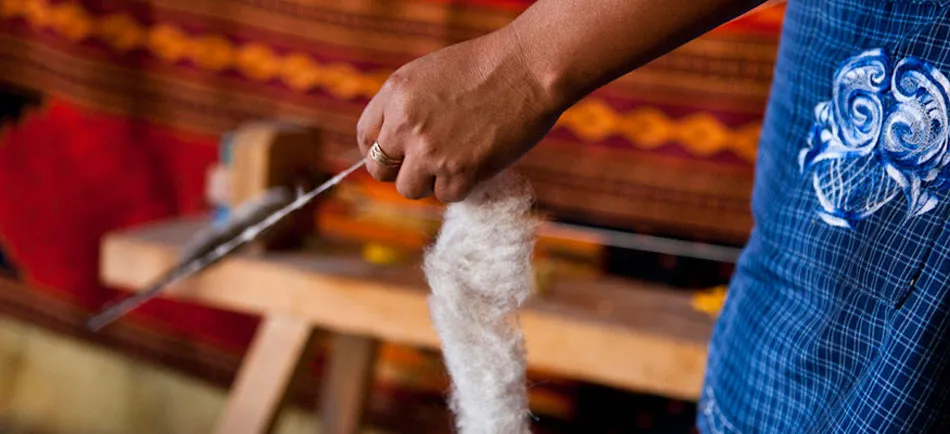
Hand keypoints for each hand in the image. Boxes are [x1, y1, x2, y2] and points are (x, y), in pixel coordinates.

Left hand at [356, 28, 560, 202]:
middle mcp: (405, 124)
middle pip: (381, 170)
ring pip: (410, 189)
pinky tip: (478, 161)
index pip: (366, 136)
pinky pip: (446, 195)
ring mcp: (430, 151)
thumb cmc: (489, 67)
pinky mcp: (460, 172)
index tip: (395, 156)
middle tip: (426, 165)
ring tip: (457, 159)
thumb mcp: (431, 74)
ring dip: (431, 181)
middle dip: (401, 170)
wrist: (530, 69)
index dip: (379, 150)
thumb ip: (408, 106)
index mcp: (395, 94)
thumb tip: (397, 144)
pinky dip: (462, 185)